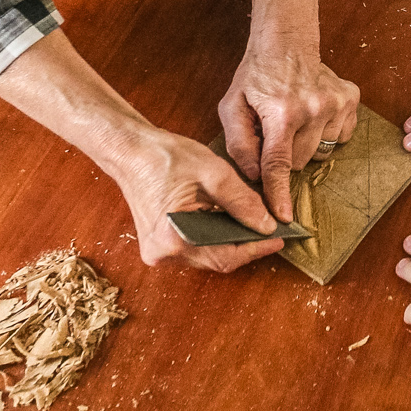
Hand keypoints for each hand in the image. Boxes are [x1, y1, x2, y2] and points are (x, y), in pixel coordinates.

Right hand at [115, 125, 289, 273]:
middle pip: (218, 259)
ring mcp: (158, 252)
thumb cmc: (164, 157)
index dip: (257, 249)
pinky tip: (226, 220)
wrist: (130, 150)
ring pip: (208, 255)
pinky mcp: (159, 245)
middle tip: (270, 228)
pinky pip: (195, 248)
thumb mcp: (213, 173)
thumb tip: (268, 225)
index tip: (280, 239)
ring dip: (230, 241)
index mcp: (173, 238)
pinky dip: (214, 237)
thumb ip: (243, 202)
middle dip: (246, 244)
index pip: (226, 256)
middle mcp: (163, 253)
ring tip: (250, 221)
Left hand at [220, 39, 359, 220]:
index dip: (278, 193)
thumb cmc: (256, 75)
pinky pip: (341, 137)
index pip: (278, 164)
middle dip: (286, 156)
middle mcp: (314, 109)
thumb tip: (255, 175)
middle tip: (276, 134)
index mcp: (282, 112)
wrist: (286, 42)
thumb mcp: (231, 106)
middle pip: (301, 162)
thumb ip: (239, 144)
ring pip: (322, 152)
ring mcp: (336, 104)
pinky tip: (314, 116)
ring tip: (295, 122)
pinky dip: (326, 134)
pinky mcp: (351, 100)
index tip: (282, 216)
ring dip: (306, 145)